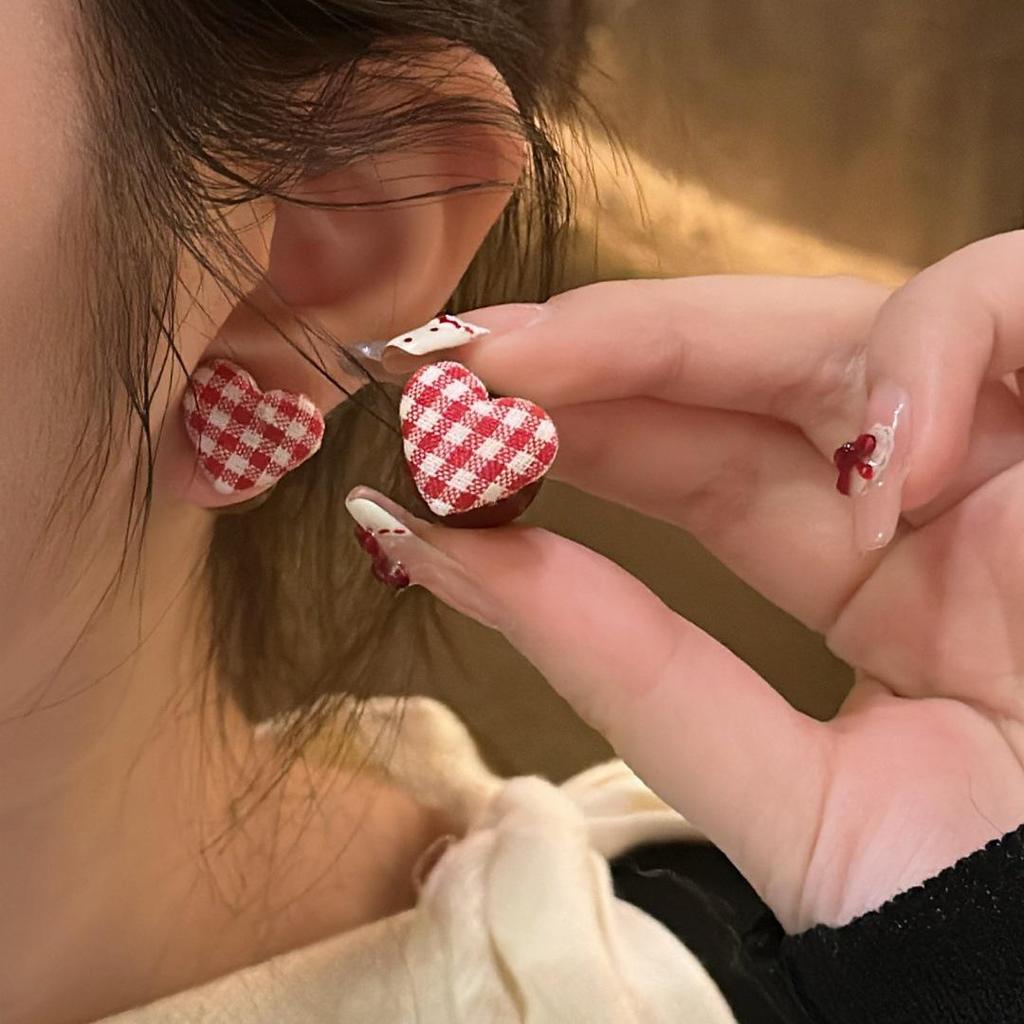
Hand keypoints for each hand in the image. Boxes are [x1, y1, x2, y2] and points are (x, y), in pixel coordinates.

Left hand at [348, 231, 1023, 934]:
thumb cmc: (986, 905)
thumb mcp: (787, 798)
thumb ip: (630, 674)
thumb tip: (445, 556)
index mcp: (861, 574)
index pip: (692, 463)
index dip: (573, 428)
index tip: (447, 417)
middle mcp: (922, 491)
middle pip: (735, 371)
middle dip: (590, 350)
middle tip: (457, 356)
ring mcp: (1004, 444)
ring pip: (831, 318)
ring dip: (681, 335)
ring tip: (557, 382)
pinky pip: (1010, 305)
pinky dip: (935, 348)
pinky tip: (887, 456)